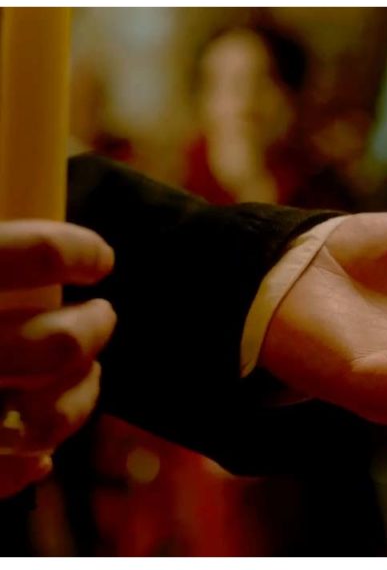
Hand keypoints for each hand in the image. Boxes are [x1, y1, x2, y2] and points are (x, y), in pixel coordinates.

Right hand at [0, 220, 115, 496]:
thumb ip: (0, 249)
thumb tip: (41, 190)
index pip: (30, 255)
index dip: (76, 250)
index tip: (101, 258)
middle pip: (55, 345)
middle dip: (93, 328)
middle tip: (102, 315)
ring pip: (44, 419)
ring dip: (79, 395)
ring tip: (82, 371)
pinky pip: (6, 471)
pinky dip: (30, 457)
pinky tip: (37, 443)